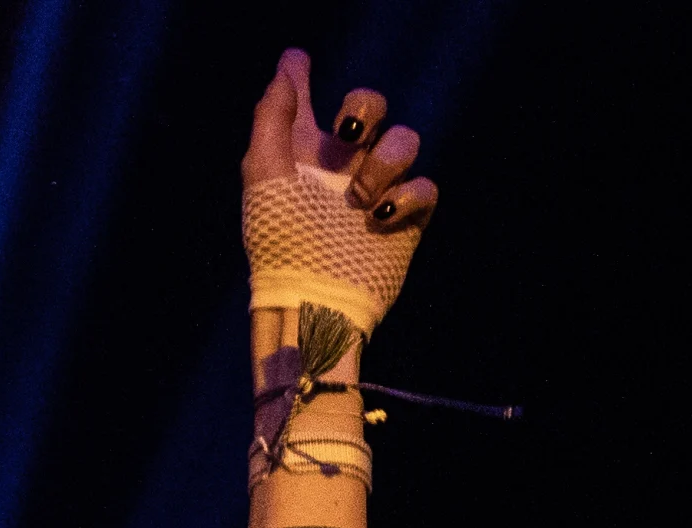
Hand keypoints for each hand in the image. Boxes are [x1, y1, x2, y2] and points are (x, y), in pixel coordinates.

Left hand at [240, 50, 435, 348]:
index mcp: (301, 153)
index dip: (300, 77)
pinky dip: (409, 195)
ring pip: (405, 140)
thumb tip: (290, 64)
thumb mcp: (265, 175)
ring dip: (385, 162)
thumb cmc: (280, 244)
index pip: (303, 101)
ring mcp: (375, 190)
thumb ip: (274, 115)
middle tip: (349, 136)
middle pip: (370, 104)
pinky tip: (380, 216)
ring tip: (359, 199)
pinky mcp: (404, 220)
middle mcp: (340, 166)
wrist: (312, 300)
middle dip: (366, 107)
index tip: (298, 62)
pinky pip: (426, 185)